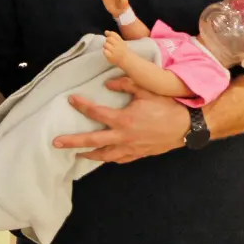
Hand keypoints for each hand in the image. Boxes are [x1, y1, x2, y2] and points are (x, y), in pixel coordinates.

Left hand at [56, 76, 190, 163]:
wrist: (187, 126)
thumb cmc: (168, 106)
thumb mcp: (146, 89)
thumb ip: (126, 84)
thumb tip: (108, 84)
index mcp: (123, 120)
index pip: (96, 113)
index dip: (81, 106)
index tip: (71, 99)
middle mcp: (124, 137)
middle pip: (92, 142)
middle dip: (72, 142)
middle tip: (56, 142)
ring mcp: (131, 148)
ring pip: (104, 155)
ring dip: (88, 154)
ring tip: (76, 153)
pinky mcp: (139, 154)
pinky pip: (120, 159)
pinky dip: (108, 158)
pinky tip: (103, 156)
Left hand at [102, 30, 128, 66]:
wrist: (127, 60)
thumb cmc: (122, 50)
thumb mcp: (120, 42)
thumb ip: (113, 36)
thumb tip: (106, 31)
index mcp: (121, 41)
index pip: (113, 34)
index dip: (109, 34)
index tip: (108, 35)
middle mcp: (118, 46)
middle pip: (108, 39)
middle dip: (107, 41)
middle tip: (110, 45)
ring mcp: (114, 52)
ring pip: (105, 45)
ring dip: (106, 46)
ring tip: (110, 49)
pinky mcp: (111, 57)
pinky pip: (104, 51)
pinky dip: (105, 52)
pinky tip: (109, 53)